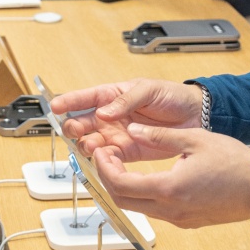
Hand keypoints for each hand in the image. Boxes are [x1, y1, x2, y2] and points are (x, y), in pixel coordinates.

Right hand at [52, 79, 203, 160]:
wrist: (194, 115)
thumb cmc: (171, 96)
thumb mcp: (148, 90)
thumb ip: (125, 101)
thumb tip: (104, 111)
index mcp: (112, 96)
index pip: (85, 98)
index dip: (69, 101)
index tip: (56, 106)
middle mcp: (110, 116)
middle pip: (82, 123)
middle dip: (74, 127)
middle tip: (75, 130)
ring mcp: (117, 134)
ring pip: (91, 141)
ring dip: (86, 144)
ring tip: (91, 145)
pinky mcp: (127, 151)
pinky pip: (109, 157)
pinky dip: (103, 159)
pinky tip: (104, 158)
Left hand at [87, 129, 249, 229]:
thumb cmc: (236, 165)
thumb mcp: (195, 140)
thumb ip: (160, 136)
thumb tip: (133, 130)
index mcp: (169, 188)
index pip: (120, 183)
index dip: (103, 167)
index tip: (101, 151)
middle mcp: (170, 209)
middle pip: (122, 201)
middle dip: (107, 178)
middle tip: (105, 157)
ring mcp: (178, 219)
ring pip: (136, 208)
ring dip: (123, 188)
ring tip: (121, 164)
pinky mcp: (186, 221)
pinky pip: (154, 211)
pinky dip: (140, 195)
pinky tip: (144, 178)